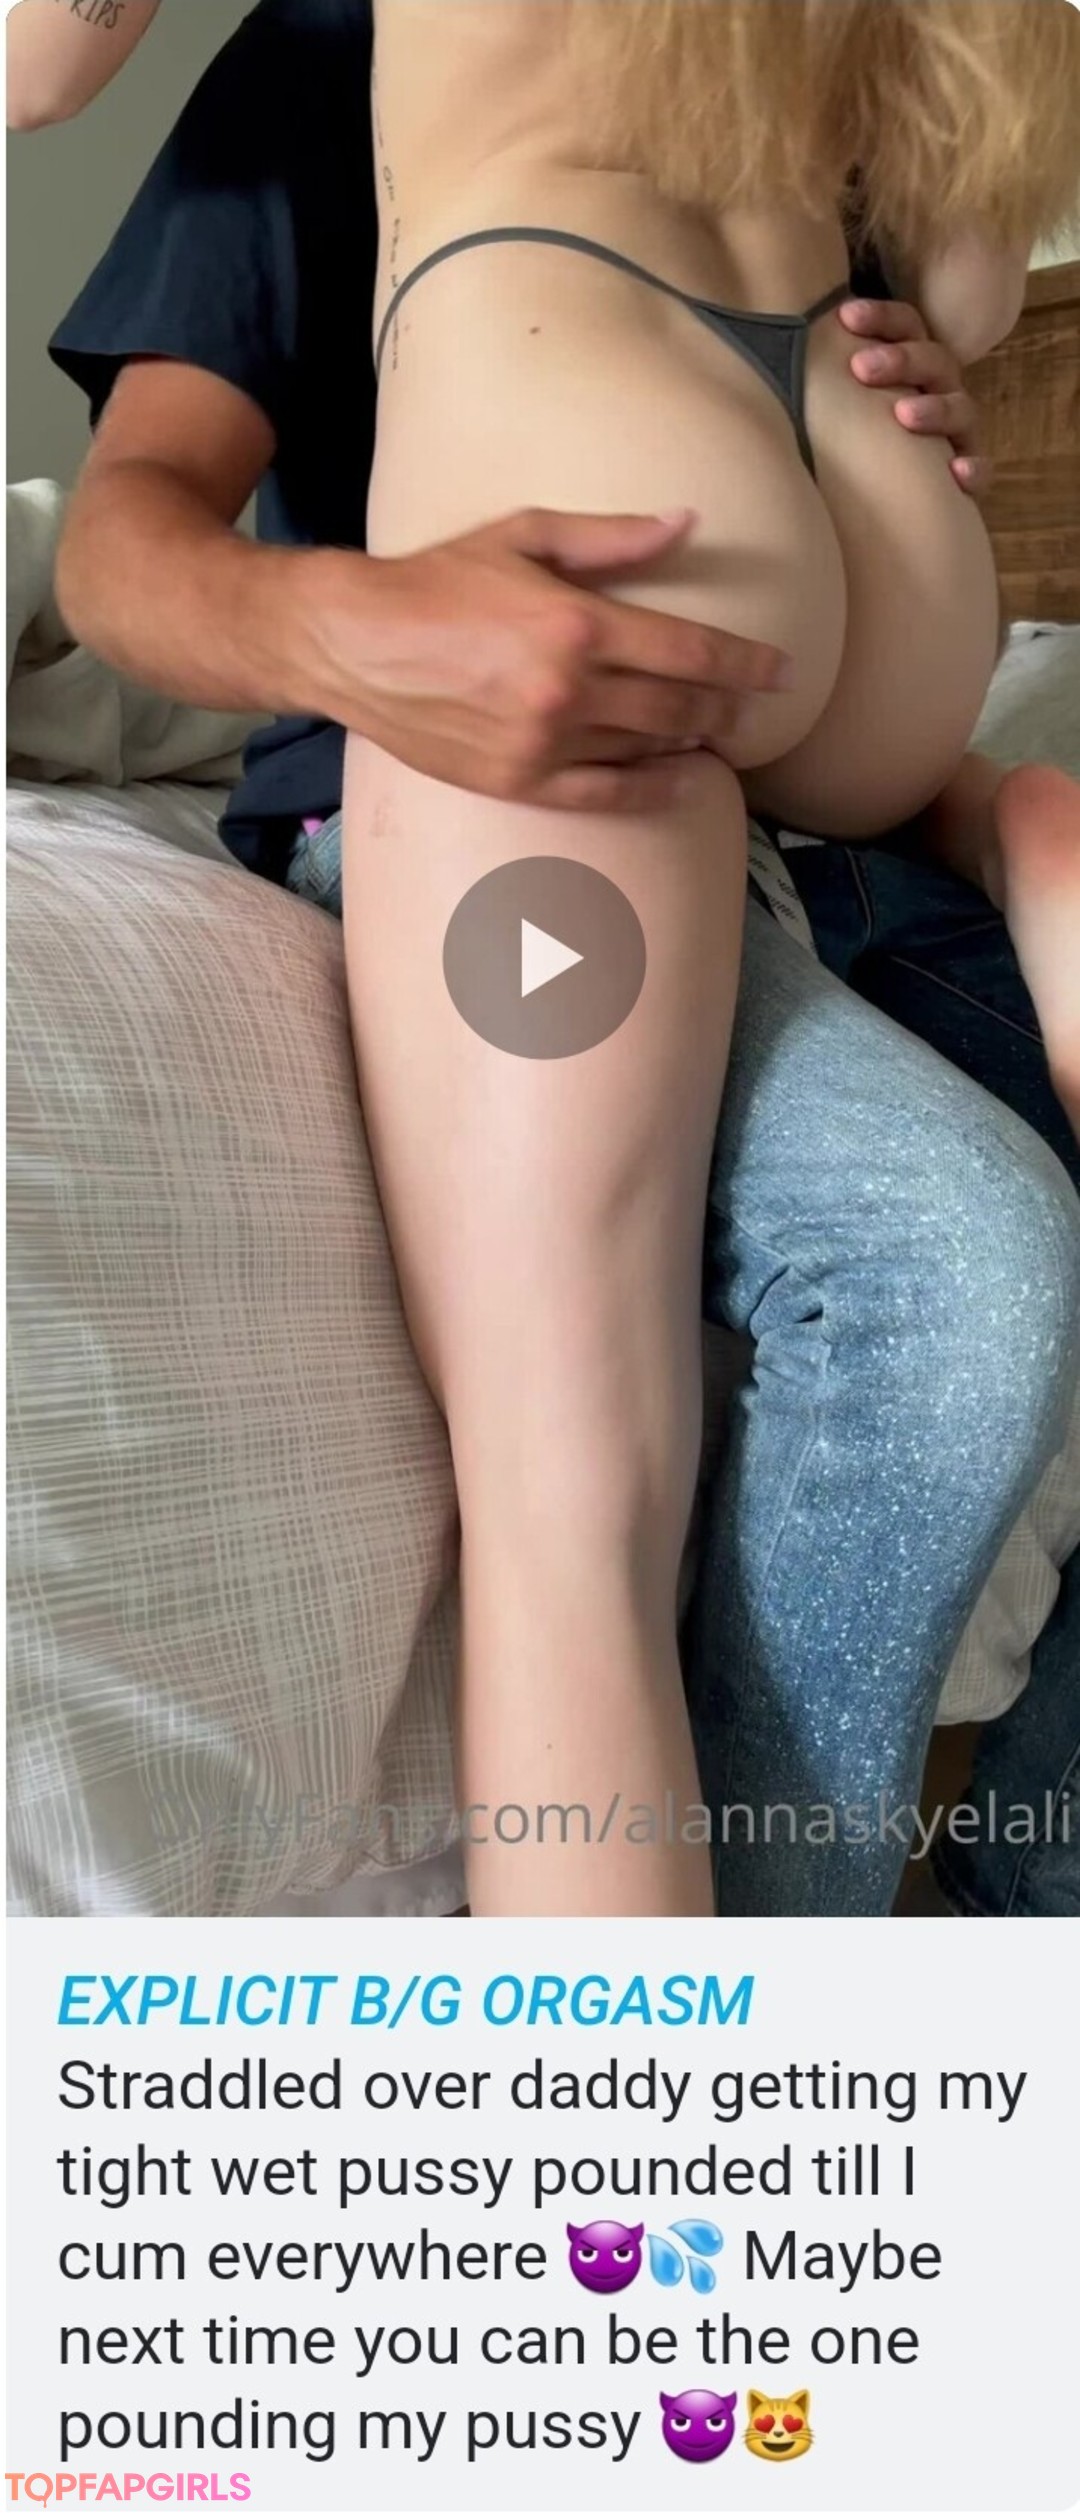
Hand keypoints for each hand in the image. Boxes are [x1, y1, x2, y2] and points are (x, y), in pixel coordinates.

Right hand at [321, 507, 792, 811]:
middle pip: (679, 707)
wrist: (355, 644)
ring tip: (718, 733)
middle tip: (752, 705)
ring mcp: (545, 744)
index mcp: (578, 624)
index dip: (745, 663)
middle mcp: (569, 690)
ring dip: (693, 743)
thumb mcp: (525, 536)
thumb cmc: (438, 580)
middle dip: (726, 706)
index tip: (780, 671)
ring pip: (648, 751)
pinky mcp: (519, 781)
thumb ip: (611, 539)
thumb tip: (684, 523)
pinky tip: (681, 779)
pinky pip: (606, 794)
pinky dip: (653, 788)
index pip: (690, 651)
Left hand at [838, 299, 991, 496]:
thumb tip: (766, 341)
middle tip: (861, 367)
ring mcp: (957, 429)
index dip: (880, 316)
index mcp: (911, 361)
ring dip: (934, 407)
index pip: (906, 324)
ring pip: (960, 408)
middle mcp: (939, 388)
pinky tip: (956, 474)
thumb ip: (820, 374)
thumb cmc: (854, 435)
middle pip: (934, 359)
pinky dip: (973, 469)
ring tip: (903, 415)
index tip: (844, 316)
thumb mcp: (839, 402)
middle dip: (900, 359)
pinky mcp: (967, 469)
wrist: (887, 497)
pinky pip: (980, 467)